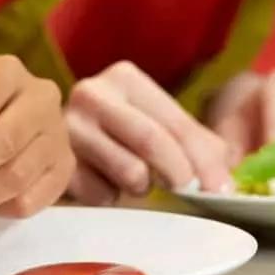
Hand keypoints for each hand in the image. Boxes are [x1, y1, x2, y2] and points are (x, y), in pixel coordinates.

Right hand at [64, 61, 231, 204]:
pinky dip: (111, 197)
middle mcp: (92, 94)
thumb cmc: (117, 133)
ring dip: (141, 186)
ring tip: (133, 176)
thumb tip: (226, 174)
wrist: (48, 139)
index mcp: (124, 78)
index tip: (222, 188)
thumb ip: (195, 141)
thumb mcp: (156, 123)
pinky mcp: (54, 162)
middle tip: (189, 190)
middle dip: (180, 173)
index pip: (176, 121)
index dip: (205, 159)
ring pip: (129, 172)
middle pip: (152, 141)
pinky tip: (101, 180)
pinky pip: (101, 195)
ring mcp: (68, 128)